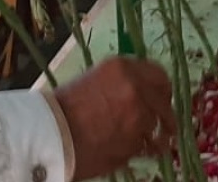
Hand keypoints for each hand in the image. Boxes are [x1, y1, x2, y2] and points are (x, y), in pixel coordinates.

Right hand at [53, 56, 176, 180]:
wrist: (52, 134)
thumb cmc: (65, 108)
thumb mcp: (95, 81)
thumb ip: (122, 84)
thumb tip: (142, 94)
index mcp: (122, 67)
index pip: (158, 74)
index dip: (161, 89)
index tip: (162, 98)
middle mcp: (135, 87)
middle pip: (164, 98)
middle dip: (165, 112)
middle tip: (164, 123)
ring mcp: (139, 114)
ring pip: (159, 124)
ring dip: (155, 133)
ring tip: (150, 142)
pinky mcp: (136, 140)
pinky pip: (148, 145)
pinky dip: (145, 149)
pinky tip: (135, 150)